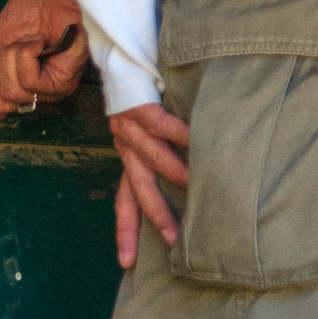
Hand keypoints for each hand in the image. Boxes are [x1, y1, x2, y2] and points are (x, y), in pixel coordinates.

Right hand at [0, 0, 89, 125]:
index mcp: (14, 85)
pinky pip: (30, 82)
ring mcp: (48, 91)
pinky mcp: (63, 82)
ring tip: (26, 41)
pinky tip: (37, 43)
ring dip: (11, 57)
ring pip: (13, 91)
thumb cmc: (30, 12)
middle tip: (3, 49)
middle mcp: (32, 94)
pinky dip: (26, 56)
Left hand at [109, 103, 190, 265]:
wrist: (122, 55)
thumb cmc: (146, 94)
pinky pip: (159, 124)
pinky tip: (195, 141)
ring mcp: (129, 128)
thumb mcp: (148, 132)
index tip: (127, 262)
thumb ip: (164, 155)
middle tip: (172, 240)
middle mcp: (124, 148)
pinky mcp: (138, 106)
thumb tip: (193, 183)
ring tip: (194, 185)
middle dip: (155, 215)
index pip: (124, 201)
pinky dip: (178, 133)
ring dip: (173, 172)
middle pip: (138, 190)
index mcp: (127, 159)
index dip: (126, 231)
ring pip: (151, 157)